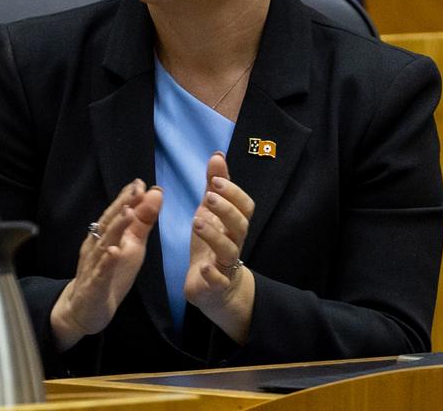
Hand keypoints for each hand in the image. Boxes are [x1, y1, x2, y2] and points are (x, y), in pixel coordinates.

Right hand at [51, 179, 161, 349]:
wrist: (85, 310)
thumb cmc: (111, 274)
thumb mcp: (132, 245)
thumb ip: (142, 220)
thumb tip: (155, 192)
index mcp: (105, 235)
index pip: (115, 212)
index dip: (127, 197)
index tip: (140, 182)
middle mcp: (97, 246)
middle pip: (108, 222)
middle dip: (121, 205)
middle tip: (136, 189)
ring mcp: (94, 265)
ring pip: (104, 244)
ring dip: (116, 228)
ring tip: (128, 213)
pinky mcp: (94, 286)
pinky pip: (100, 273)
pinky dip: (107, 261)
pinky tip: (114, 252)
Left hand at [184, 152, 254, 343]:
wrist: (215, 289)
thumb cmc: (213, 244)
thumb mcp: (211, 212)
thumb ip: (214, 186)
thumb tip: (217, 154)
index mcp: (235, 224)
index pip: (245, 206)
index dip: (233, 193)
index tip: (215, 179)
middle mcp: (235, 243)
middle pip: (241, 225)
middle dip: (227, 209)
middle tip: (209, 196)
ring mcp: (227, 265)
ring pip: (229, 251)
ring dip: (215, 236)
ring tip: (197, 222)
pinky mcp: (216, 285)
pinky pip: (218, 281)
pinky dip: (212, 275)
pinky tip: (203, 268)